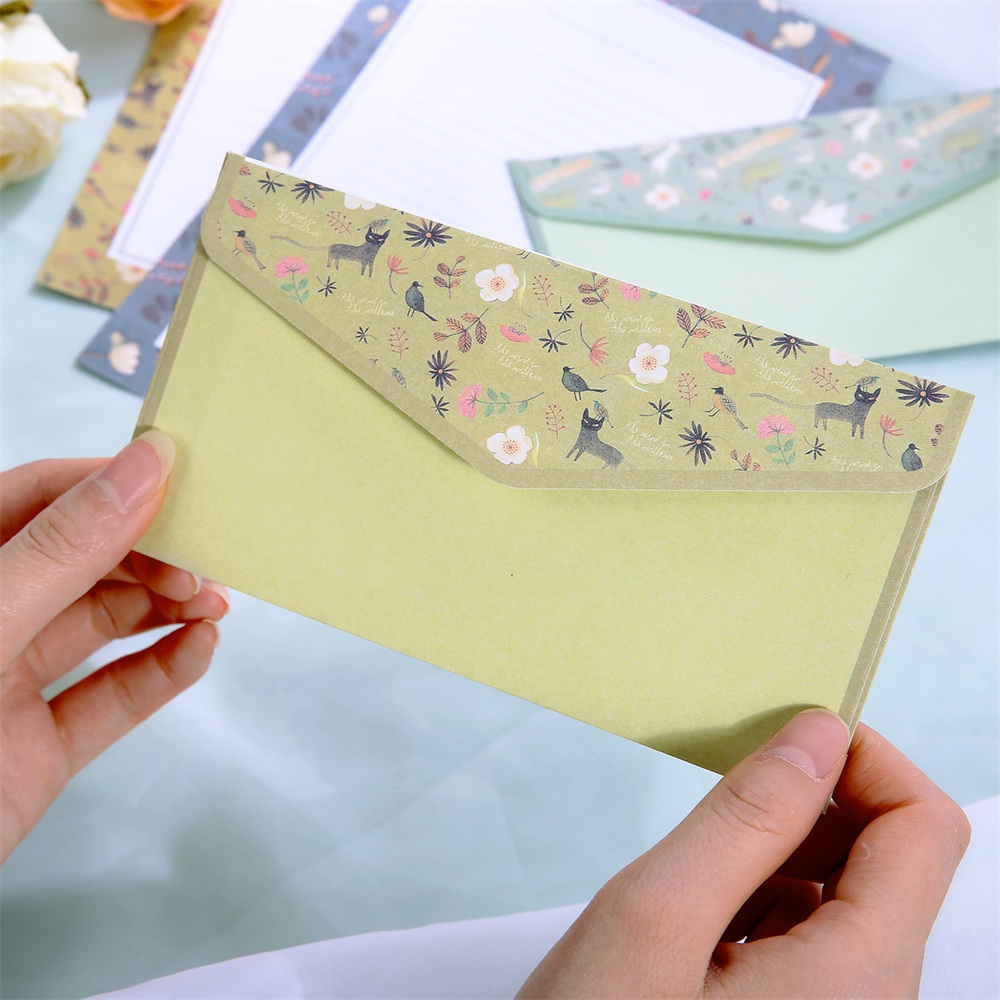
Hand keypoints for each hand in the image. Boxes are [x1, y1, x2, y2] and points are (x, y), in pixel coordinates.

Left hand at [0, 432, 227, 862]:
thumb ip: (62, 550)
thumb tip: (138, 472)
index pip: (38, 496)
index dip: (111, 485)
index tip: (179, 482)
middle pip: (84, 560)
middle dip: (153, 554)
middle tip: (202, 561)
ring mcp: (7, 684)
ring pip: (105, 625)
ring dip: (168, 608)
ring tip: (212, 603)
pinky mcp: (37, 748)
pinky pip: (113, 698)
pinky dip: (163, 672)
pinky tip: (196, 650)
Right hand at [519, 711, 970, 998]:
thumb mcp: (656, 918)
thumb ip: (746, 819)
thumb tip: (815, 738)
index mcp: (860, 977)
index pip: (924, 824)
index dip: (863, 759)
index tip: (783, 737)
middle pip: (888, 856)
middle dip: (807, 805)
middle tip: (717, 795)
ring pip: (842, 890)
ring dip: (773, 851)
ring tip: (692, 873)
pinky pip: (811, 932)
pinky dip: (759, 896)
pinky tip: (697, 917)